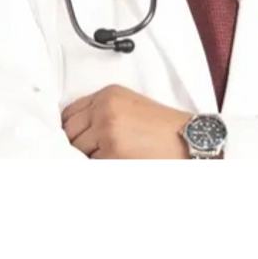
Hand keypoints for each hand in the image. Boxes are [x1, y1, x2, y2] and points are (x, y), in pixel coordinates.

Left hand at [61, 85, 192, 161]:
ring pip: (78, 151)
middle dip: (76, 145)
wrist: (188, 140)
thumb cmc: (163, 126)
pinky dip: (101, 163)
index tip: (73, 138)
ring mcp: (107, 133)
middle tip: (93, 151)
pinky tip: (116, 160)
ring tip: (110, 155)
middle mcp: (104, 110)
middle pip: (70, 132)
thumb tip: (77, 129)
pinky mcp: (112, 155)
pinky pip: (92, 164)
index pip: (69, 113)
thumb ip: (102, 110)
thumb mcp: (130, 105)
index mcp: (108, 94)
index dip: (69, 129)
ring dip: (88, 157)